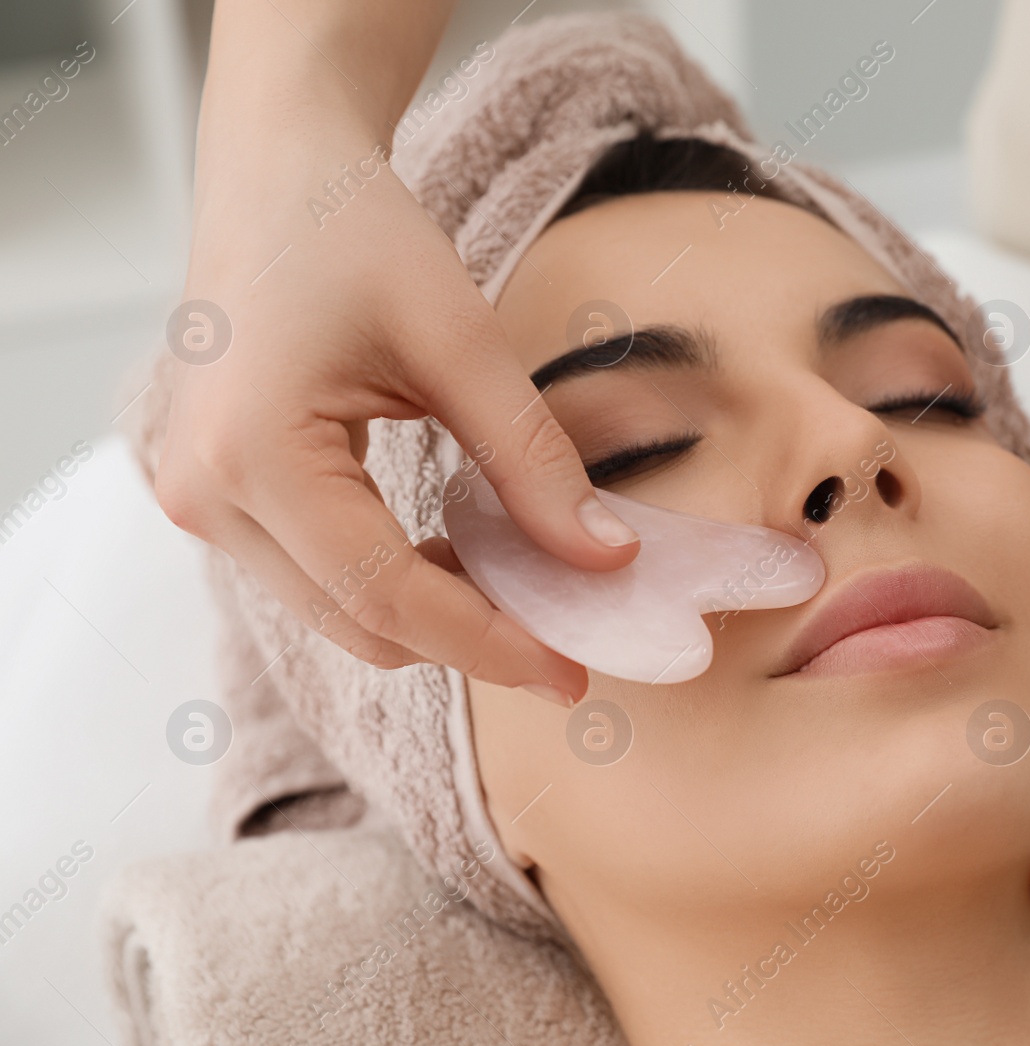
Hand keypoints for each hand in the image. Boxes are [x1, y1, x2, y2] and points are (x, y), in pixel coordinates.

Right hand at [155, 77, 638, 703]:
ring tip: (531, 589)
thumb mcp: (462, 340)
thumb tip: (605, 560)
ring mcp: (203, 498)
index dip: (488, 643)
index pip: (386, 597)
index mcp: (252, 455)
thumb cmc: (354, 229)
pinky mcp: (223, 492)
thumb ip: (533, 461)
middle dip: (468, 639)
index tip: (573, 670)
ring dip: (435, 612)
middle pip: (356, 623)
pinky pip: (320, 572)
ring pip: (337, 610)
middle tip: (570, 637)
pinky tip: (467, 551)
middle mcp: (207, 494)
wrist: (277, 170)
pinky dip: (398, 578)